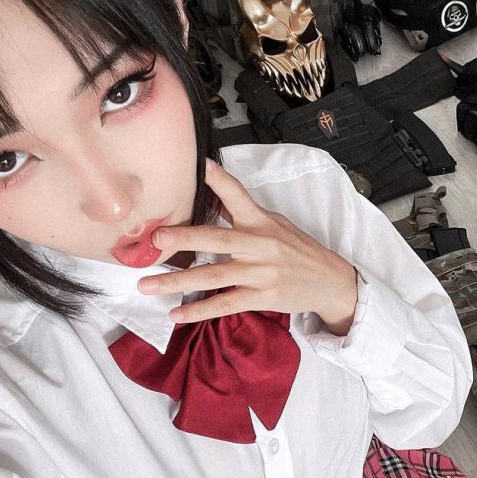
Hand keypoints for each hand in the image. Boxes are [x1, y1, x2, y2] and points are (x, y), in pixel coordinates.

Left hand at [138, 159, 358, 334]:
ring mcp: (260, 272)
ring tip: (147, 285)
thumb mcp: (274, 224)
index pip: (236, 194)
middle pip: (216, 239)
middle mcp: (259, 244)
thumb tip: (208, 196)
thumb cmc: (296, 250)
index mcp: (260, 221)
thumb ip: (242, 214)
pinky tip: (176, 314)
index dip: (217, 178)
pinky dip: (199, 310)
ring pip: (213, 276)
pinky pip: (225, 304)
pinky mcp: (263, 297)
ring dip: (177, 282)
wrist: (330, 281)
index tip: (197, 163)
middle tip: (155, 239)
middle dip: (184, 238)